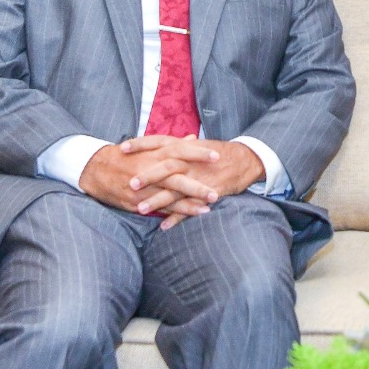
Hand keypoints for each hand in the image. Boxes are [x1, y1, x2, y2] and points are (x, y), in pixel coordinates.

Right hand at [79, 139, 217, 229]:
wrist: (95, 169)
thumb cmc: (126, 156)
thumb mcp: (148, 146)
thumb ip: (172, 143)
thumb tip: (193, 137)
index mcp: (154, 153)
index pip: (180, 151)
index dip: (198, 153)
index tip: (217, 155)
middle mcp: (150, 169)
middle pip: (178, 176)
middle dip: (198, 184)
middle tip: (218, 189)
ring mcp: (144, 187)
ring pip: (170, 195)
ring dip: (191, 201)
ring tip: (210, 205)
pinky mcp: (136, 201)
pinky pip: (159, 208)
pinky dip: (175, 212)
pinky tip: (191, 214)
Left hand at [117, 135, 266, 223]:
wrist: (246, 160)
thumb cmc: (218, 152)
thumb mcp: (196, 144)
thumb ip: (176, 145)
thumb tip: (157, 144)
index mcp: (184, 146)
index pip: (158, 142)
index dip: (140, 144)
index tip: (121, 148)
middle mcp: (190, 161)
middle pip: (165, 167)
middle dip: (147, 176)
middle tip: (129, 184)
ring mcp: (199, 178)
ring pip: (175, 190)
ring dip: (157, 200)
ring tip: (140, 209)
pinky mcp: (208, 193)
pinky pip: (190, 207)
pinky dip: (177, 217)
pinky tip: (164, 226)